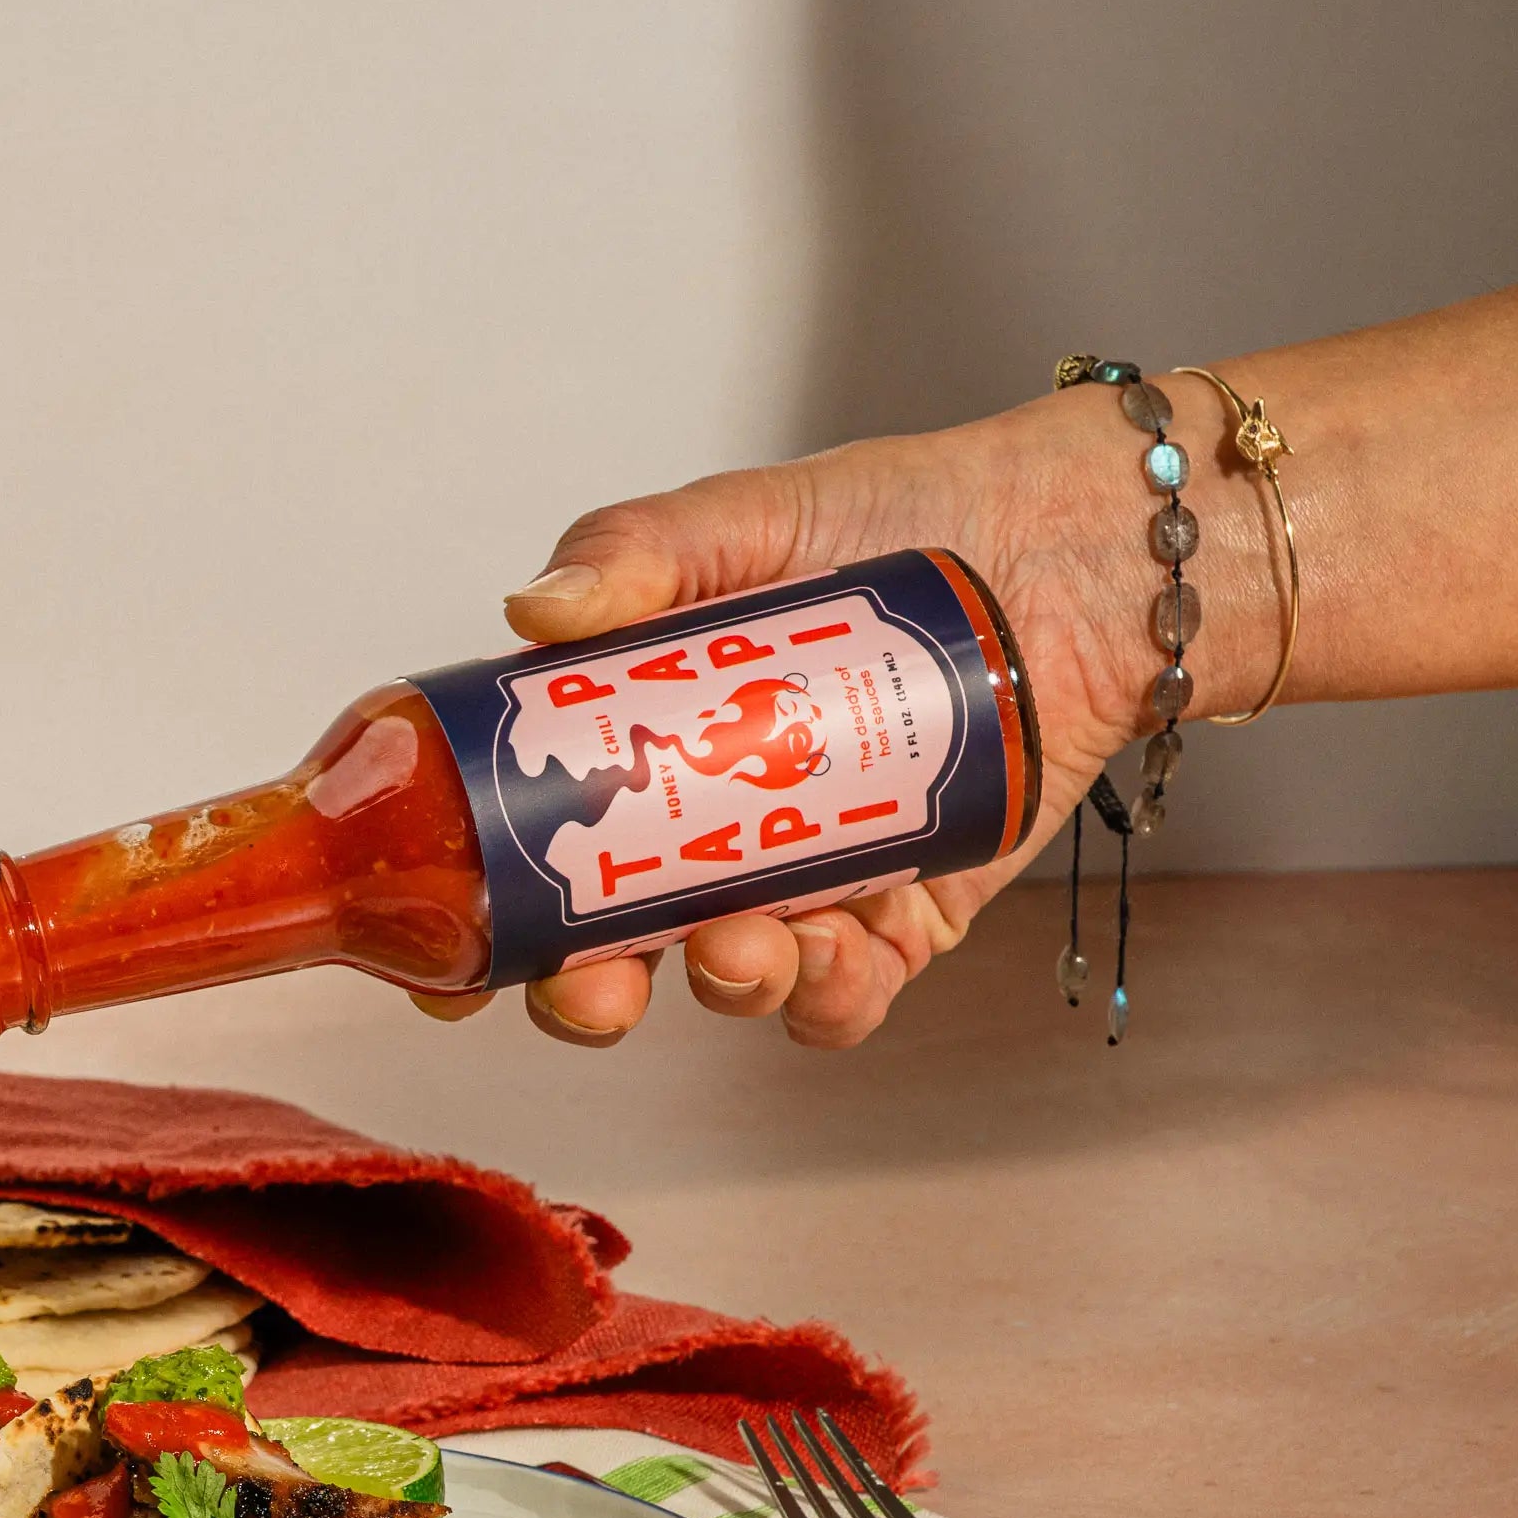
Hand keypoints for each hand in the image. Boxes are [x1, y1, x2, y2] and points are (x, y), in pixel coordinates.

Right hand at [419, 387, 1211, 1047]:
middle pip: (605, 954)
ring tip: (746, 942)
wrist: (1072, 549)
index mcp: (633, 747)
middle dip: (584, 998)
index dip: (473, 926)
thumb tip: (537, 610)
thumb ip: (635, 555)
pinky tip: (845, 941)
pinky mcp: (898, 919)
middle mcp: (700, 831)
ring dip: (720, 986)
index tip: (445, 972)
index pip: (523, 850)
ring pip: (725, 982)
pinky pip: (846, 996)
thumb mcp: (748, 519)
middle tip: (595, 988)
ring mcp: (795, 883)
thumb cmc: (904, 519)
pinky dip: (835, 992)